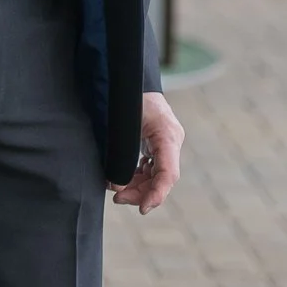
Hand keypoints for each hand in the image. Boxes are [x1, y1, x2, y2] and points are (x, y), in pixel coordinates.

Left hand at [111, 90, 183, 212]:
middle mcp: (171, 142)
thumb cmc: (127, 97)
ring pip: (155, 176)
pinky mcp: (157, 144)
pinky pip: (151, 167)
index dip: (156, 194)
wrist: (131, 78)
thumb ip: (122, 152)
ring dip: (137, 187)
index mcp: (168, 135)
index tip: (142, 208)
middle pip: (161, 179)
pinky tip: (121, 179)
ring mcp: (166, 144)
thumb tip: (115, 182)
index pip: (168, 174)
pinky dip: (137, 177)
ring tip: (116, 191)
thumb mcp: (123, 122)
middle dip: (140, 193)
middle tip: (117, 198)